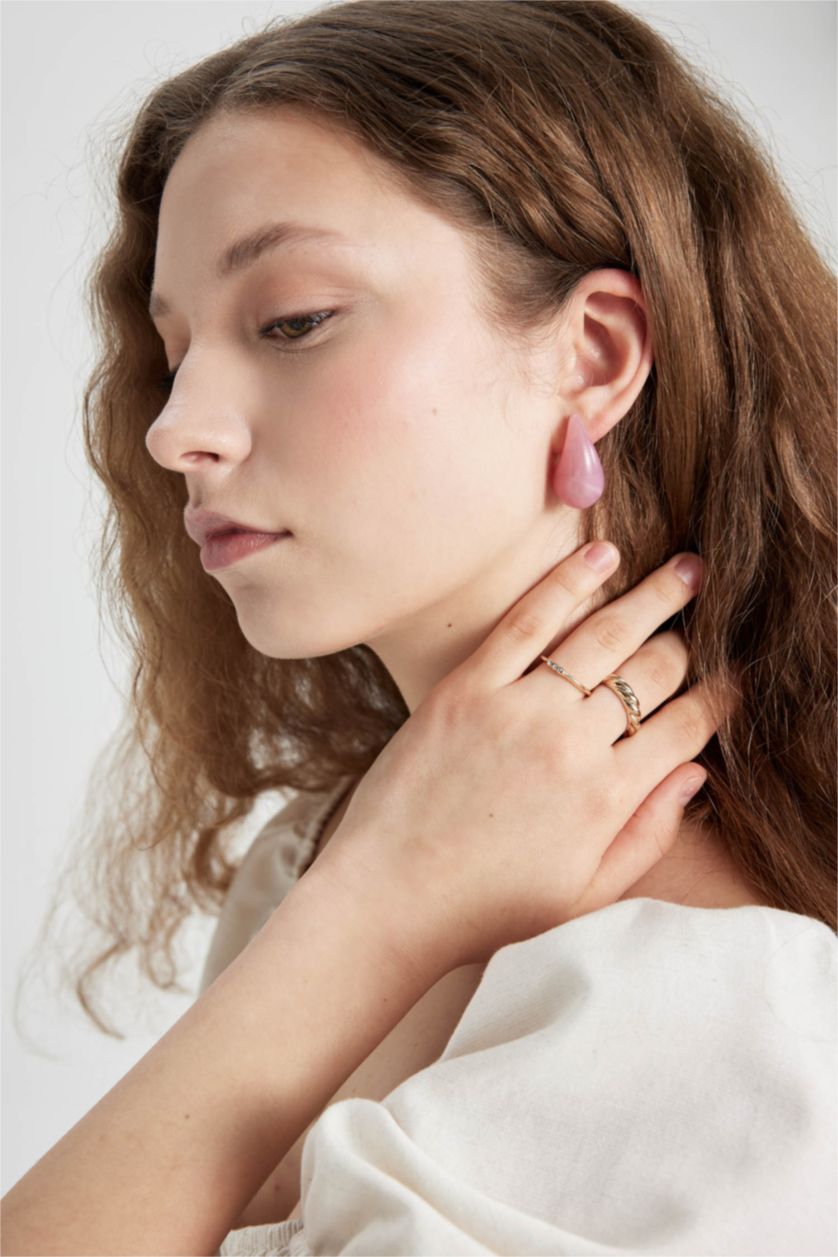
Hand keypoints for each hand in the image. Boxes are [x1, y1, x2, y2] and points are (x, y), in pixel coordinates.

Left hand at [311, 542, 739, 972]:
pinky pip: (527, 621)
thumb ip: (649, 833)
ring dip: (653, 596)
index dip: (719, 697)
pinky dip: (569, 582)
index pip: (686, 728)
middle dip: (689, 638)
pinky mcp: (466, 688)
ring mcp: (519, 710)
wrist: (389, 898)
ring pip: (604, 636)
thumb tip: (696, 773)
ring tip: (686, 568)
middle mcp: (573, 746)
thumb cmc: (487, 905)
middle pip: (654, 671)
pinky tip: (602, 556)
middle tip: (708, 608)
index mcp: (608, 799)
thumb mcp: (587, 894)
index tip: (735, 676)